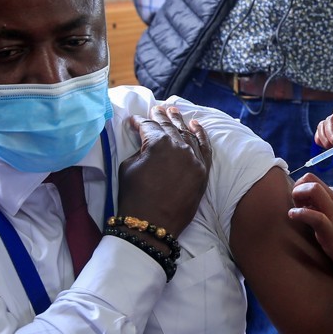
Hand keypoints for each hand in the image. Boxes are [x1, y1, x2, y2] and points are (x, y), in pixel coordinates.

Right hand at [117, 106, 212, 236]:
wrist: (151, 224)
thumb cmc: (134, 196)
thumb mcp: (128, 167)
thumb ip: (140, 149)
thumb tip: (146, 143)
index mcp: (159, 142)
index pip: (149, 126)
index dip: (139, 122)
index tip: (133, 121)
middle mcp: (180, 146)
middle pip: (169, 126)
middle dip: (161, 117)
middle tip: (156, 108)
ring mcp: (194, 158)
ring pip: (187, 133)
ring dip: (180, 121)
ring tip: (174, 110)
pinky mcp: (203, 170)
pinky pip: (205, 147)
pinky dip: (201, 134)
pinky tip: (196, 124)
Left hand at [287, 173, 332, 277]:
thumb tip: (321, 209)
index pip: (320, 185)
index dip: (307, 193)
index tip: (304, 205)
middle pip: (312, 180)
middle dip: (299, 188)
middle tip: (296, 203)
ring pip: (313, 189)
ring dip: (298, 194)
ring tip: (294, 208)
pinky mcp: (332, 232)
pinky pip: (313, 216)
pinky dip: (299, 213)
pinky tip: (293, 216)